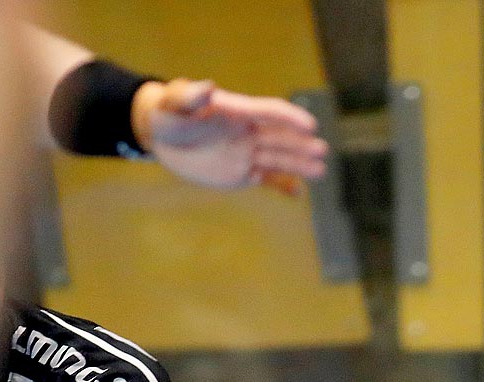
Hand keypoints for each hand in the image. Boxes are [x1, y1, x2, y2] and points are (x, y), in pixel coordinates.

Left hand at [132, 79, 328, 192]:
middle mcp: (248, 133)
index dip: (290, 118)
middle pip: (280, 138)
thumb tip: (207, 87)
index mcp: (238, 112)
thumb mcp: (175, 102)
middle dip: (301, 144)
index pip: (269, 113)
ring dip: (299, 165)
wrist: (162, 135)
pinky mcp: (241, 173)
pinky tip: (298, 193)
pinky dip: (282, 186)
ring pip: (278, 160)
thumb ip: (191, 96)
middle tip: (322, 150)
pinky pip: (266, 180)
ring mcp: (247, 154)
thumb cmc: (168, 112)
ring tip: (320, 171)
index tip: (310, 126)